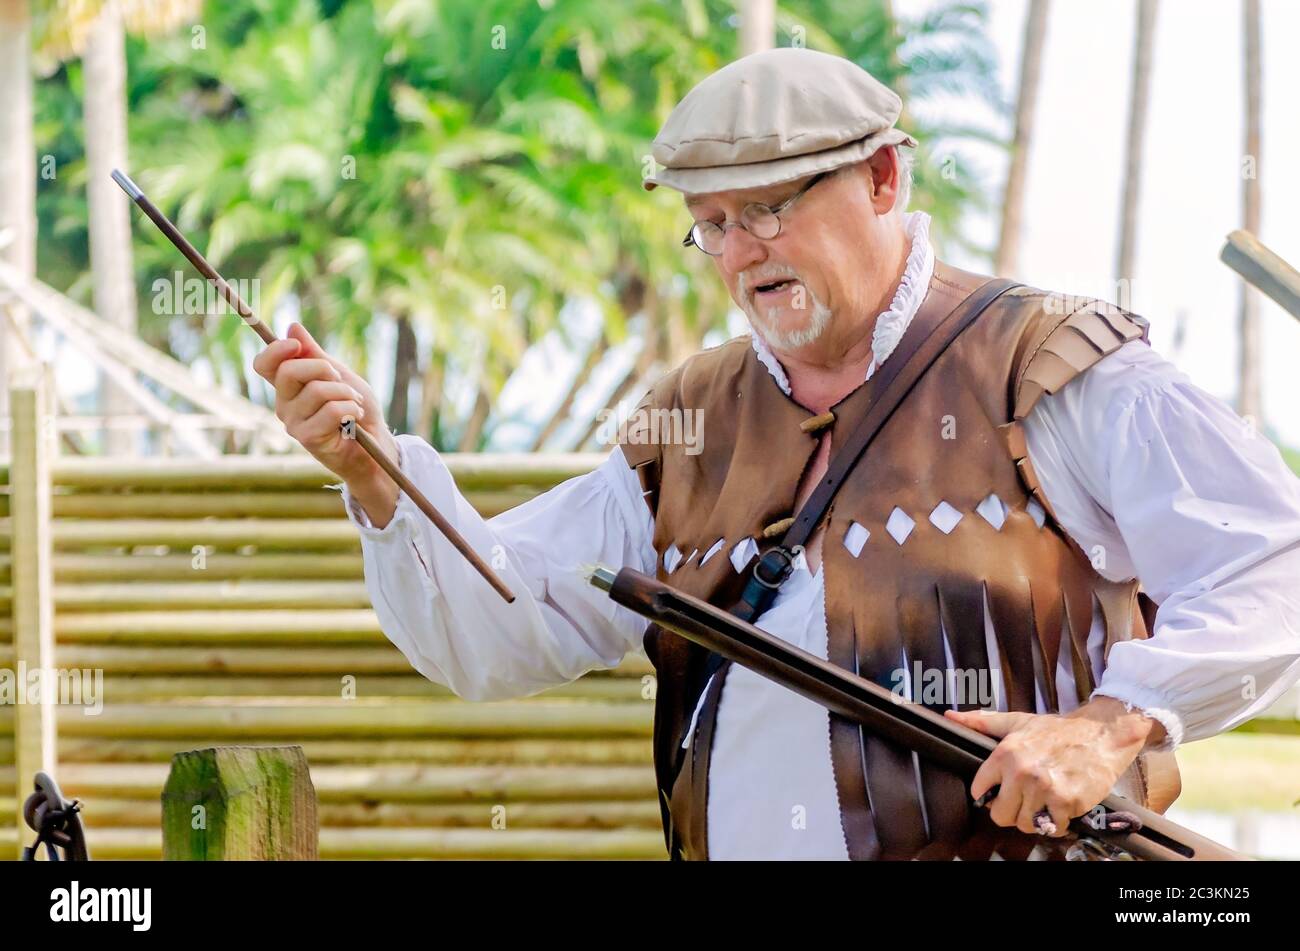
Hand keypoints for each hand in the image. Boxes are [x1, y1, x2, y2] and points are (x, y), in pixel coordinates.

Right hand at [252, 323, 399, 523]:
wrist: (376, 445)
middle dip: (324, 369)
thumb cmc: (357, 411)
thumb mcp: (340, 376)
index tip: (296, 344)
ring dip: (346, 393)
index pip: (263, 365)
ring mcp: (293, 423)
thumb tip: (292, 327)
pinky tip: (355, 420)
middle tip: (342, 380)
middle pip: (288, 371)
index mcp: (289, 388)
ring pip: (317, 390)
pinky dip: (351, 409)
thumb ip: (316, 354)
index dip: (275, 350)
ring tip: (355, 404)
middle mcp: (284, 405)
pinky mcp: (307, 438)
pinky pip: (331, 409)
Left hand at [943, 697, 1159, 836]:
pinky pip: (1052, 827)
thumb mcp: (1017, 722)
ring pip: (1025, 824)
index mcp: (1005, 754)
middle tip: (1023, 802)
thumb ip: (982, 722)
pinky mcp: (1067, 801)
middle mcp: (1021, 772)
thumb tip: (950, 717)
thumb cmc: (1058, 730)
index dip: (989, 795)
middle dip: (1010, 812)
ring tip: (1043, 802)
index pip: (980, 790)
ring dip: (1034, 818)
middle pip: (1000, 815)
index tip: (1000, 792)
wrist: (1101, 733)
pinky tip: (1061, 807)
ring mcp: (1044, 788)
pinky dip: (1057, 823)